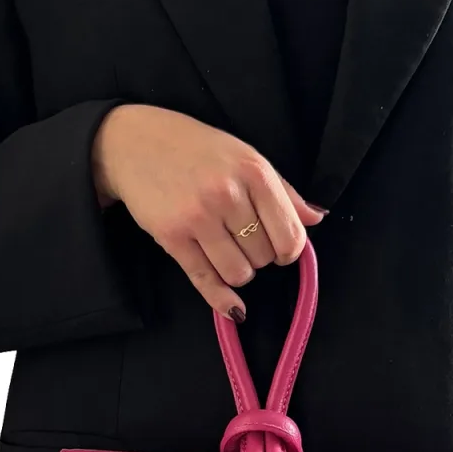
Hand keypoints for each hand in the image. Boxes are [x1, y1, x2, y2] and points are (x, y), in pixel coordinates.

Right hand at [91, 104, 326, 321]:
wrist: (135, 143)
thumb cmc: (196, 149)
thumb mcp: (245, 156)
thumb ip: (283, 191)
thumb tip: (316, 219)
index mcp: (254, 171)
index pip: (290, 235)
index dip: (289, 250)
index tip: (280, 249)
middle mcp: (228, 194)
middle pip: (265, 256)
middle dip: (259, 255)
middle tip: (242, 239)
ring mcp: (198, 217)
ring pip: (239, 273)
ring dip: (238, 271)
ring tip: (226, 251)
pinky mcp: (172, 237)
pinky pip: (206, 280)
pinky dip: (222, 300)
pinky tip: (234, 308)